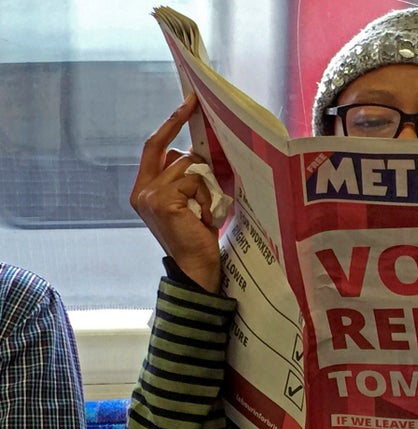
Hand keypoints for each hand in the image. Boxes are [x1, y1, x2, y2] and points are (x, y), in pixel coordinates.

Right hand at [130, 93, 221, 292]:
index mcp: (144, 189)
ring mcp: (149, 195)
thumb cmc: (197, 235)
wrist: (196, 267)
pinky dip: (205, 197)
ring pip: (187, 166)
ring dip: (204, 186)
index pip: (155, 146)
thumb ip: (183, 178)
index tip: (189, 102)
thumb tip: (196, 151)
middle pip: (173, 153)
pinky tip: (203, 217)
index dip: (171, 123)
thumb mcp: (188, 202)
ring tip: (205, 211)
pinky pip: (193, 181)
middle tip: (206, 151)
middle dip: (194, 156)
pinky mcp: (162, 200)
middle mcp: (142, 191)